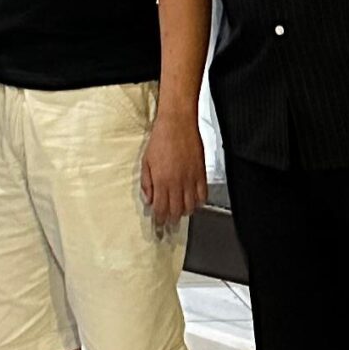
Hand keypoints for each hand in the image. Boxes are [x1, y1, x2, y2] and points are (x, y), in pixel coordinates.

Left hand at [141, 109, 206, 225]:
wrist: (177, 124)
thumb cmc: (160, 139)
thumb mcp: (145, 161)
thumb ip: (146, 183)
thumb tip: (148, 199)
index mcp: (161, 181)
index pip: (161, 208)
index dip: (160, 220)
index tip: (159, 225)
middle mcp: (177, 182)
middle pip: (176, 211)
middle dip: (172, 221)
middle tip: (169, 225)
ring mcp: (191, 179)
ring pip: (190, 206)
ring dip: (185, 213)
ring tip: (180, 214)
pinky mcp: (201, 173)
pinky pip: (203, 195)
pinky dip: (199, 202)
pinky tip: (194, 203)